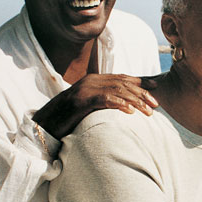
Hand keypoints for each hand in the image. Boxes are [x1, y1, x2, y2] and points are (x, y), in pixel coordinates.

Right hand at [33, 74, 158, 138]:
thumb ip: (104, 101)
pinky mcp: (81, 100)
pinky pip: (104, 99)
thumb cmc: (68, 118)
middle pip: (123, 83)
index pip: (122, 78)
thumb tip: (123, 105)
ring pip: (117, 90)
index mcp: (95, 80)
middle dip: (142, 94)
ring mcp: (86, 89)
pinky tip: (130, 112)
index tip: (156, 90)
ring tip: (148, 111)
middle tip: (156, 105)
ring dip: (135, 101)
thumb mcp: (90, 107)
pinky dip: (119, 104)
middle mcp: (92, 80)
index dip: (140, 83)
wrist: (45, 123)